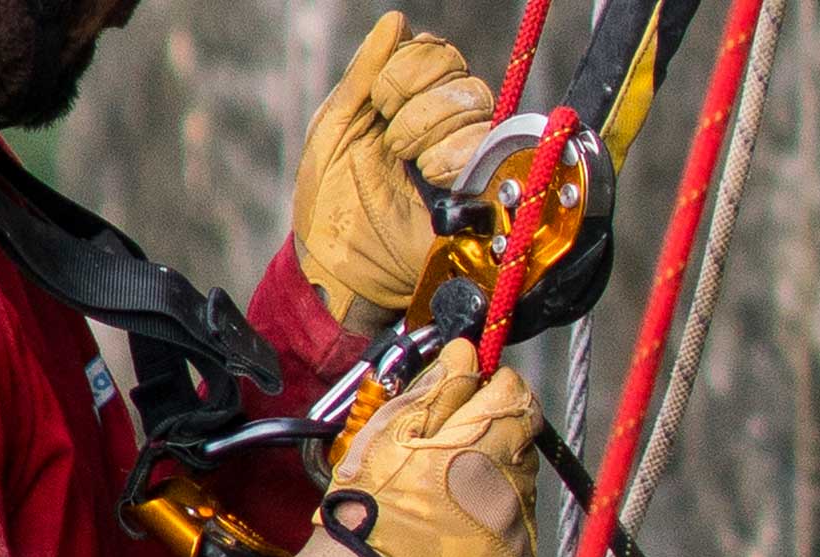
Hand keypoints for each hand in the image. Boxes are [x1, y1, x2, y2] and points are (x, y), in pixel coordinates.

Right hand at [278, 339, 540, 556]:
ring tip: (444, 505)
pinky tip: (454, 539)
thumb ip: (437, 390)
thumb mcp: (390, 436)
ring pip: (518, 490)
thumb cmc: (371, 513)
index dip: (498, 389)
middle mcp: (513, 485)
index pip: (518, 395)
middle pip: (520, 444)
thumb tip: (464, 351)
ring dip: (492, 486)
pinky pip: (515, 537)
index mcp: (483, 443)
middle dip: (493, 441)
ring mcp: (520, 531)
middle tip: (447, 459)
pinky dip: (492, 532)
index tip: (476, 396)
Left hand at [292, 12, 493, 335]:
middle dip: (419, 102)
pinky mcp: (480, 192)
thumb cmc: (330, 206)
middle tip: (392, 141)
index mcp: (410, 106)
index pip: (436, 55)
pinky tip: (431, 176)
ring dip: (432, 129)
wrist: (338, 269)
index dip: (409, 69)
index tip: (381, 102)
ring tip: (407, 163)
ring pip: (478, 107)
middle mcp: (444, 128)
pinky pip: (489, 149)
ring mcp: (465, 160)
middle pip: (460, 77)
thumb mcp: (335, 128)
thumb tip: (396, 22)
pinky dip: (456, 155)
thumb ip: (363, 74)